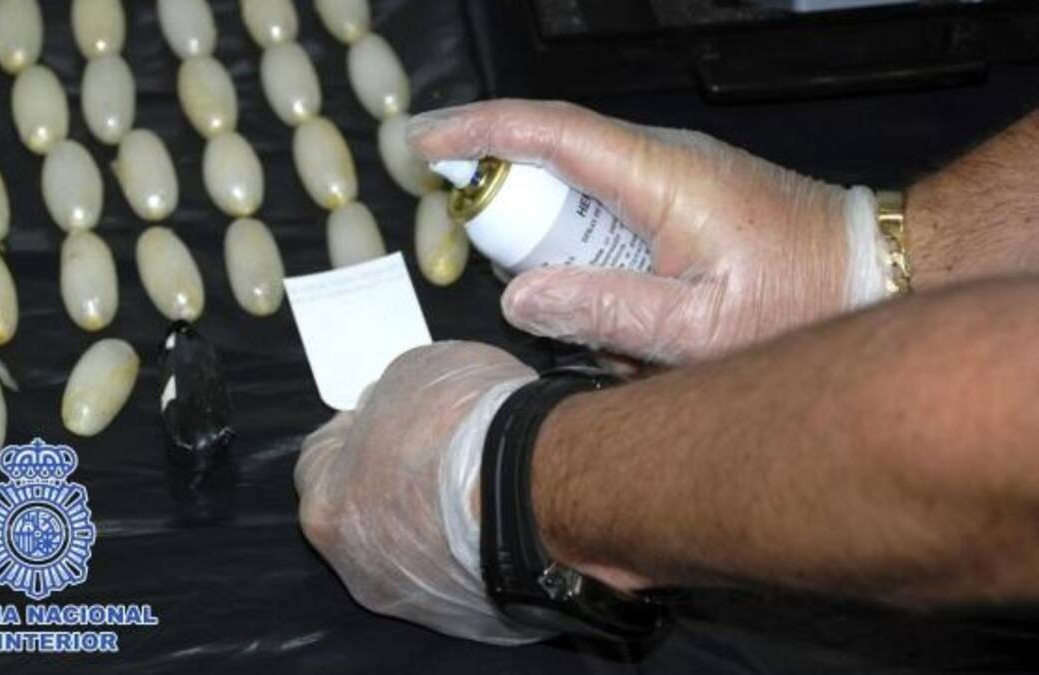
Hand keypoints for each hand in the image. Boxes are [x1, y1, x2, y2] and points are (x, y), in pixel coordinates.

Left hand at [295, 342, 547, 644]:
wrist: (540, 485)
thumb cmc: (461, 424)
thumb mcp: (412, 376)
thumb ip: (389, 402)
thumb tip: (393, 411)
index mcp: (327, 510)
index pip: (319, 463)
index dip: (352, 429)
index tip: (383, 412)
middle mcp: (360, 571)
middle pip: (366, 516)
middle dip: (393, 483)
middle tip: (435, 451)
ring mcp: (419, 604)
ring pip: (418, 555)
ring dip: (437, 524)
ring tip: (479, 487)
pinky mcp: (476, 621)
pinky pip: (467, 576)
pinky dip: (477, 550)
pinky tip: (505, 519)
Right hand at [409, 99, 887, 362]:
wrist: (874, 269)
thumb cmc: (801, 298)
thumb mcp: (697, 330)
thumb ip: (605, 311)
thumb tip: (518, 297)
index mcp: (659, 176)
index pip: (549, 132)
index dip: (477, 131)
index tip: (421, 141)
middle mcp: (660, 160)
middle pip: (548, 157)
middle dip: (506, 205)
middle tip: (495, 265)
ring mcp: (669, 174)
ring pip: (575, 189)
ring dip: (555, 245)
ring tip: (596, 315)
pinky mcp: (678, 195)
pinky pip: (606, 209)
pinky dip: (589, 254)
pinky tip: (619, 310)